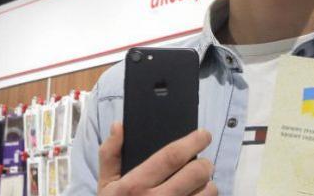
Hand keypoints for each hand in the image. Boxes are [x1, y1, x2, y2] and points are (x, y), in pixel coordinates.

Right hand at [98, 122, 216, 194]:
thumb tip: (119, 126)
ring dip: (208, 184)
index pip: (171, 156)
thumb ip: (110, 154)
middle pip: (196, 173)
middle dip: (205, 163)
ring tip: (200, 183)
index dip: (192, 141)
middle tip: (203, 162)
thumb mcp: (105, 185)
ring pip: (207, 193)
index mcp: (135, 185)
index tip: (203, 134)